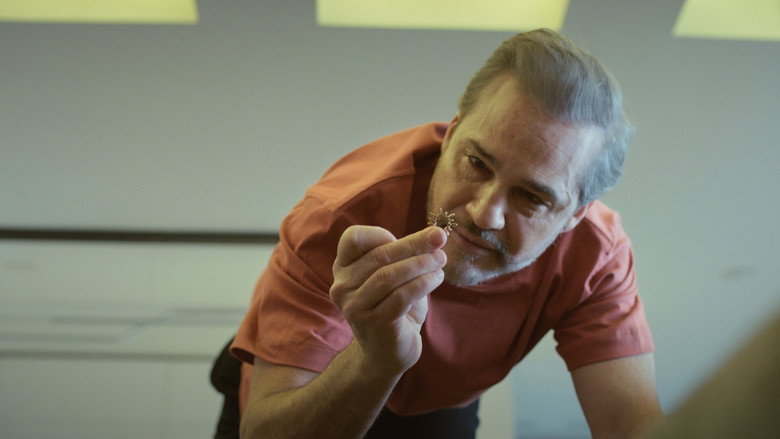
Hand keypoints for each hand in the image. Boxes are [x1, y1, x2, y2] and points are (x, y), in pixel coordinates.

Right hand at [330, 225, 447, 374]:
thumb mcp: (394, 276)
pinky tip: (437, 278)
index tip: (408, 236)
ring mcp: (355, 307)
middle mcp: (342, 286)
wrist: (386, 353)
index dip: (381, 232)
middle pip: (379, 255)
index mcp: (343, 268)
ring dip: (421, 264)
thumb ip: (405, 256)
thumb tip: (435, 236)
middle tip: (439, 239)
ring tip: (440, 261)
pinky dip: (423, 283)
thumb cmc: (393, 307)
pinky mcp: (374, 323)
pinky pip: (401, 296)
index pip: (353, 238)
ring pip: (389, 275)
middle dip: (414, 244)